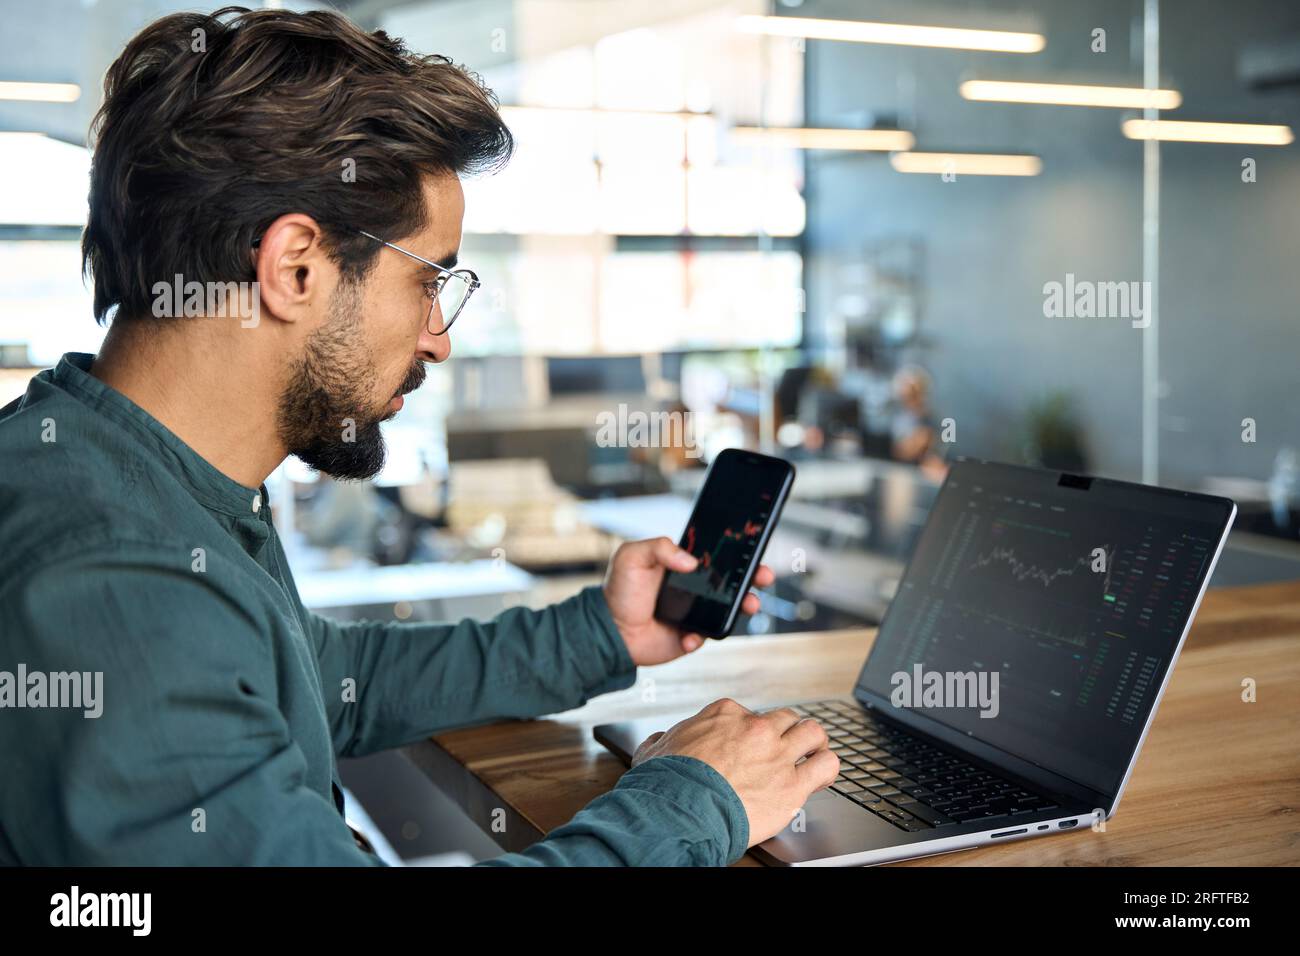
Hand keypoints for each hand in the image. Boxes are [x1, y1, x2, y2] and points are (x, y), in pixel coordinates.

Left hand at [602, 536, 774, 665]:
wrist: (609, 631)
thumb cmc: (619, 590)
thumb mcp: (632, 557)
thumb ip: (660, 548)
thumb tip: (690, 561)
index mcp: (683, 565)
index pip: (716, 557)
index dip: (737, 554)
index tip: (753, 552)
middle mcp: (693, 588)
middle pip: (732, 582)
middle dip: (753, 579)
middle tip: (763, 577)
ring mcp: (695, 612)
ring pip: (729, 608)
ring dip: (744, 606)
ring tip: (749, 606)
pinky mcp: (691, 636)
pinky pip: (707, 635)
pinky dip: (702, 636)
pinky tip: (689, 636)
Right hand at [631, 699, 838, 847]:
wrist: (678, 811)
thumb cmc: (667, 784)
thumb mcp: (655, 750)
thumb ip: (663, 740)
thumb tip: (659, 740)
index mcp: (725, 715)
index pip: (750, 713)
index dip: (751, 731)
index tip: (749, 746)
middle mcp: (755, 728)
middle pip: (785, 718)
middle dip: (786, 733)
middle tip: (784, 747)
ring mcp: (777, 754)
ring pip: (813, 731)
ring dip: (813, 743)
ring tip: (812, 753)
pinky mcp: (792, 784)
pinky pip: (827, 765)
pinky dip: (827, 768)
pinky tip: (821, 774)